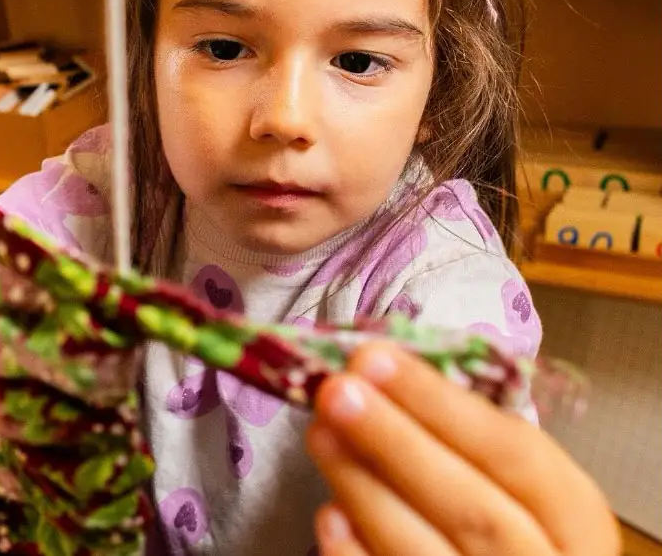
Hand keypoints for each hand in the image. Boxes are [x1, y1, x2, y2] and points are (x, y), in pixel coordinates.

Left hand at [306, 341, 619, 555]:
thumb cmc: (506, 524)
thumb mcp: (513, 485)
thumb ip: (467, 441)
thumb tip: (381, 377)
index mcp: (576, 523)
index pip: (516, 455)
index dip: (442, 404)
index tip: (375, 359)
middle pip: (472, 510)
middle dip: (396, 442)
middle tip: (336, 391)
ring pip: (425, 553)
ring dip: (364, 488)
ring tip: (320, 434)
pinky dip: (356, 553)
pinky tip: (329, 514)